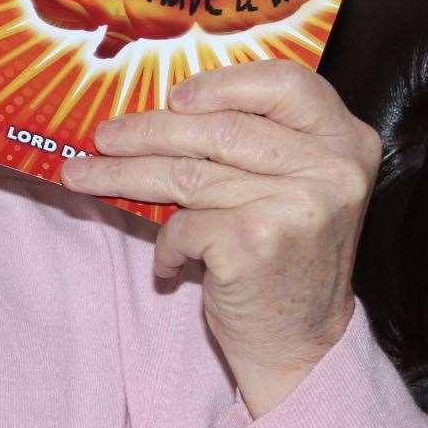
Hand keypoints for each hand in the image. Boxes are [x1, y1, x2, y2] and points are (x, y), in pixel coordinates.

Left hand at [60, 60, 380, 416]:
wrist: (303, 344)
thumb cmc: (286, 257)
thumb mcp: (293, 188)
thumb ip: (256, 144)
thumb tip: (160, 110)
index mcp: (345, 140)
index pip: (284, 83)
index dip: (223, 83)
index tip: (173, 96)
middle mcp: (330, 168)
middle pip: (218, 129)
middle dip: (146, 130)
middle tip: (101, 136)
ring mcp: (297, 204)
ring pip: (187, 174)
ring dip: (123, 176)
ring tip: (82, 175)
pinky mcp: (256, 241)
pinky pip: (183, 226)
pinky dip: (166, 246)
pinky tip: (169, 263)